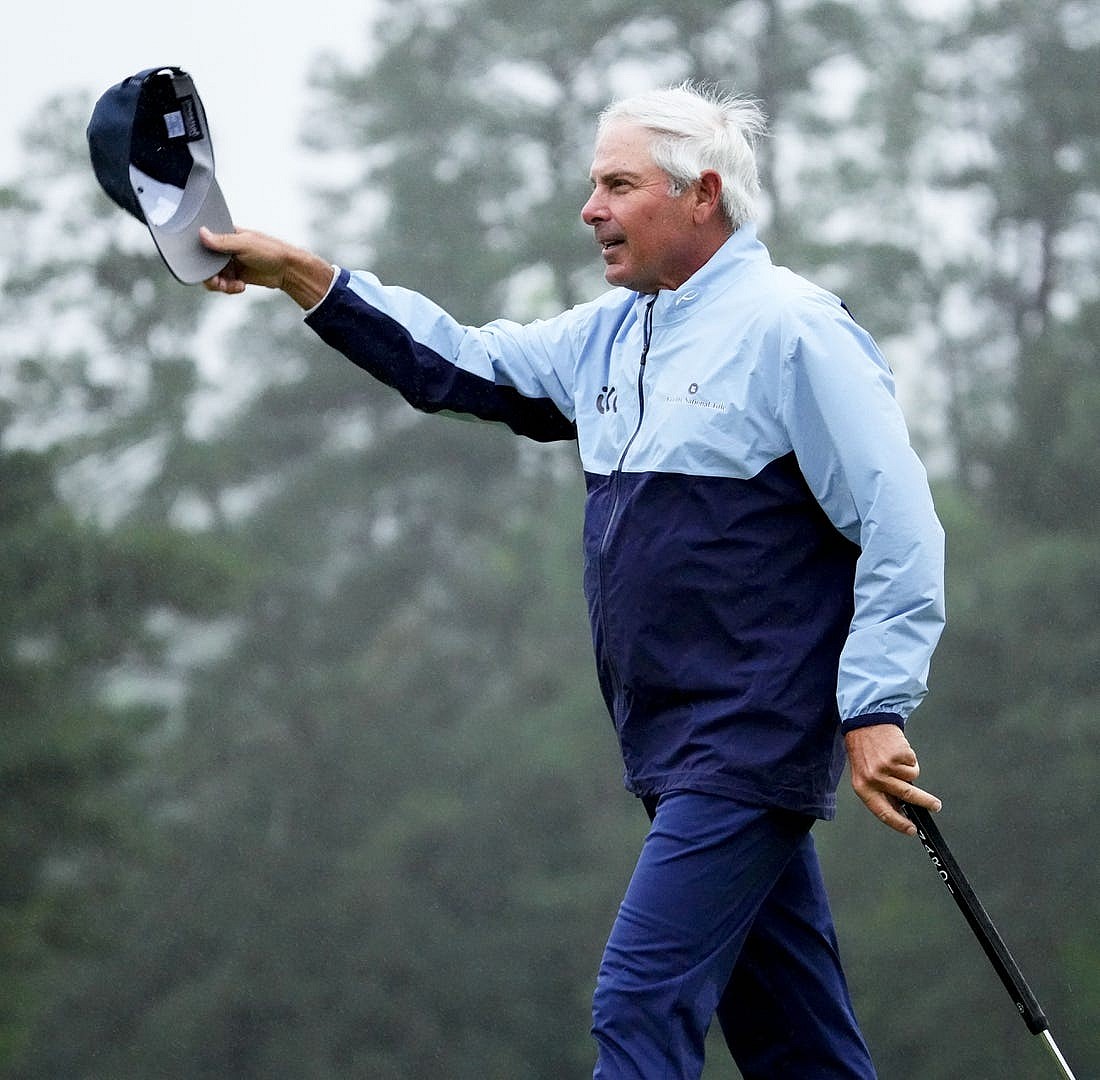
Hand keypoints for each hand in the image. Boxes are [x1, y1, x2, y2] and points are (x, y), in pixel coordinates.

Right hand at [200, 227, 334, 308]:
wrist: (287, 270)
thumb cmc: (271, 251)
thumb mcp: (245, 244)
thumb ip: (223, 241)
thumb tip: (201, 233)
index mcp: (226, 235)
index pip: (203, 243)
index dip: (200, 255)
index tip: (206, 266)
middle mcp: (225, 249)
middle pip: (205, 263)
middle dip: (211, 276)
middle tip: (219, 282)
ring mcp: (229, 263)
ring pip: (213, 277)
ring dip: (221, 284)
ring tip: (235, 286)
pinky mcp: (235, 276)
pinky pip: (224, 285)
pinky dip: (229, 288)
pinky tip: (240, 286)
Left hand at [844, 724, 940, 835]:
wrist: (864, 722)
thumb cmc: (864, 750)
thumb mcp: (864, 773)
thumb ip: (880, 791)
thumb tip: (901, 809)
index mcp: (863, 787)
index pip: (883, 812)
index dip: (899, 824)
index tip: (912, 830)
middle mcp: (874, 779)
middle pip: (907, 797)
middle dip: (925, 802)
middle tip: (936, 806)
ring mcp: (886, 767)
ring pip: (912, 778)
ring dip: (910, 770)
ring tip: (898, 759)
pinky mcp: (898, 755)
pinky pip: (913, 764)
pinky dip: (909, 758)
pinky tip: (896, 749)